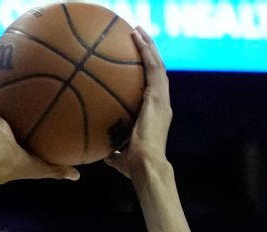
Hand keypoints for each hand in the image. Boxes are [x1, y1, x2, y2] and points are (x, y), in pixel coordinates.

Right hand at [0, 50, 79, 190]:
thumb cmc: (19, 163)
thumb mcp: (44, 166)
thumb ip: (58, 168)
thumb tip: (77, 176)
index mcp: (10, 134)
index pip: (16, 118)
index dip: (21, 107)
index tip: (33, 93)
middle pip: (1, 98)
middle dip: (7, 84)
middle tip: (19, 67)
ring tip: (1, 53)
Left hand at [106, 27, 170, 178]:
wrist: (146, 166)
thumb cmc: (134, 166)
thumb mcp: (121, 156)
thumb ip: (115, 152)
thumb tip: (105, 155)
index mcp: (155, 114)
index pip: (152, 89)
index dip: (146, 74)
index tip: (136, 63)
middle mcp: (161, 103)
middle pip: (156, 72)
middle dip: (149, 53)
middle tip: (138, 38)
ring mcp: (161, 99)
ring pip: (157, 65)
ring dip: (149, 46)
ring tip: (138, 31)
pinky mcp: (158, 97)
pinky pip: (153, 68)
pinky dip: (147, 52)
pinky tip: (138, 39)